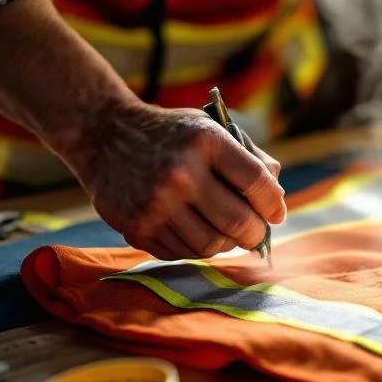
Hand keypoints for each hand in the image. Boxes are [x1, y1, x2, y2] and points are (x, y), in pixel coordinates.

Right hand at [70, 100, 285, 259]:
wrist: (104, 136)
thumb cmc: (172, 134)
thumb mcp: (210, 128)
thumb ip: (249, 159)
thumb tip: (278, 200)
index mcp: (205, 140)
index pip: (257, 182)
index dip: (273, 204)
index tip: (275, 213)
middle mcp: (180, 172)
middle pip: (237, 222)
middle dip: (254, 233)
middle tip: (254, 232)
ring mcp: (155, 203)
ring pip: (211, 246)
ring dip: (225, 244)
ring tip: (224, 232)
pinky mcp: (136, 227)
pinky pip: (181, 253)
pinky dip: (195, 247)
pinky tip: (193, 230)